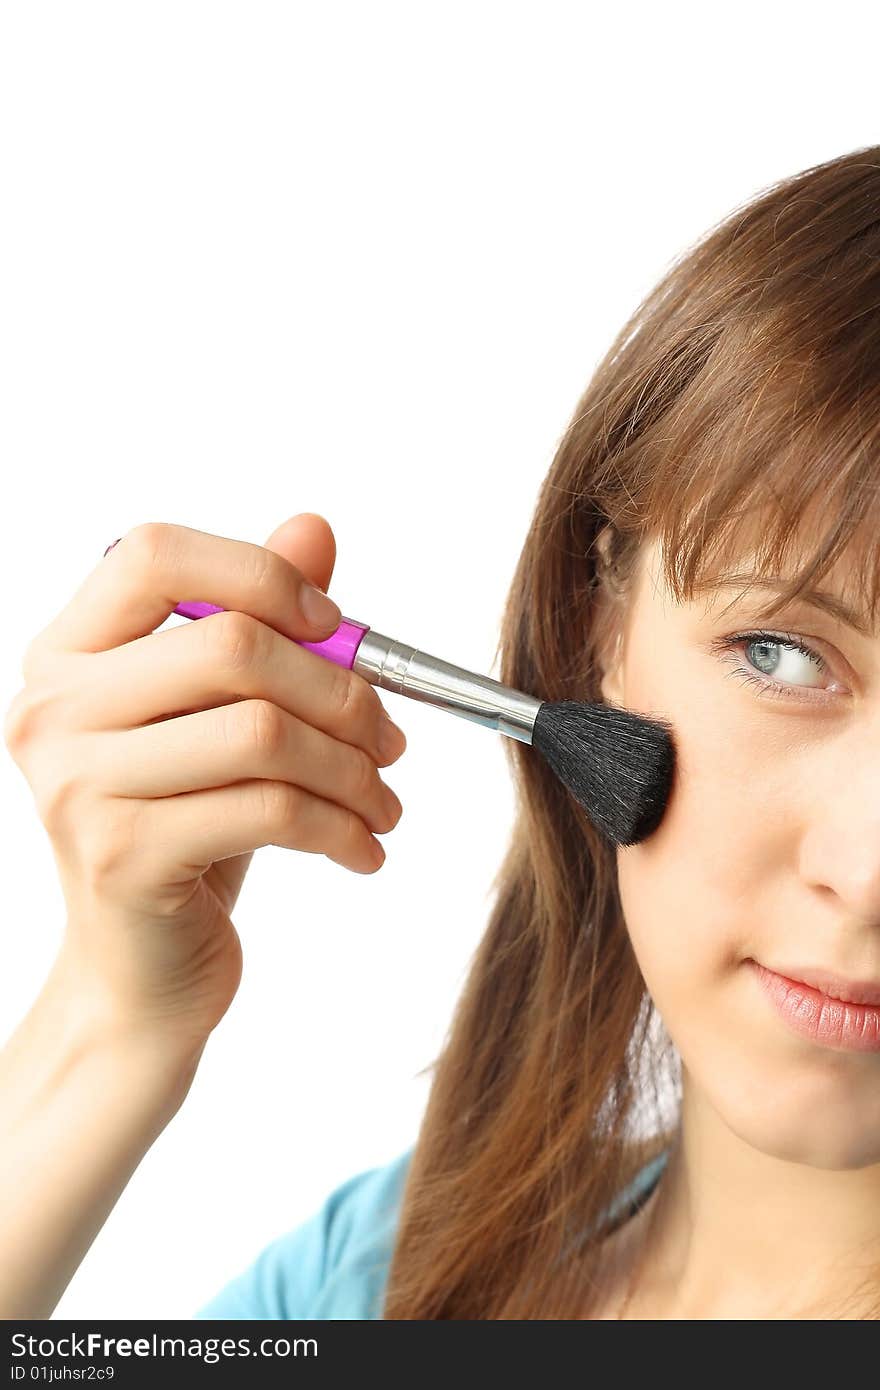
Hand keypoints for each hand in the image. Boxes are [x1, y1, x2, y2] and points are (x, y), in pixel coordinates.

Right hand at [3, 515, 405, 1047]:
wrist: (142, 971)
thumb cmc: (188, 828)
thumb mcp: (220, 720)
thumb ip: (258, 620)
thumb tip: (315, 528)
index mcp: (68, 652)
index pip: (154, 554)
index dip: (260, 574)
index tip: (333, 625)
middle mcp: (54, 708)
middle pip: (231, 643)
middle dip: (342, 689)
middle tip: (391, 738)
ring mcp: (78, 784)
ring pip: (263, 731)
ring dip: (354, 768)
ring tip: (384, 800)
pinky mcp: (122, 856)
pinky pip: (269, 810)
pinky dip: (342, 826)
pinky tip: (365, 847)